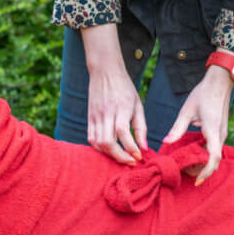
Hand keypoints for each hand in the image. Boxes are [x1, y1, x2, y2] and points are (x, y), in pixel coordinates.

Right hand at [81, 24, 147, 164]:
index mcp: (121, 107)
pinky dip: (100, 148)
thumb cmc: (125, 89)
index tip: (139, 156)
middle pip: (108, 141)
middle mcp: (106, 112)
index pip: (123, 132)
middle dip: (119, 156)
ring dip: (109, 154)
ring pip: (98, 142)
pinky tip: (109, 150)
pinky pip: (91, 138)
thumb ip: (141, 127)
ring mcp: (95, 116)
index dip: (130, 147)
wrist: (105, 72)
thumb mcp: (138, 105)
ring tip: (121, 156)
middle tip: (130, 162)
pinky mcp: (89, 118)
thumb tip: (144, 148)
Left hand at [163, 63, 233, 184]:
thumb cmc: (203, 94)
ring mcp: (222, 134)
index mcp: (213, 131)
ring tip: (185, 164)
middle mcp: (220, 135)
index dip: (206, 171)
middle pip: (213, 161)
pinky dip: (204, 154)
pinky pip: (213, 148)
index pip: (213, 157)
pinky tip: (191, 153)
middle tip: (183, 171)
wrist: (220, 82)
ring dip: (202, 162)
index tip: (197, 180)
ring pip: (214, 155)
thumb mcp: (187, 110)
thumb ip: (177, 128)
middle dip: (200, 170)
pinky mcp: (220, 132)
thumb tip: (165, 142)